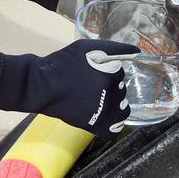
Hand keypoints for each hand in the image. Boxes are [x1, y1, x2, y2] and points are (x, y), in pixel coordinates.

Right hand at [0, 40, 138, 137]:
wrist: (42, 85)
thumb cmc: (63, 64)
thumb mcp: (88, 48)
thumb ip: (115, 48)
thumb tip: (137, 50)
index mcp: (111, 75)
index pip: (119, 73)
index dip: (106, 71)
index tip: (92, 72)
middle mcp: (111, 95)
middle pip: (120, 89)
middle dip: (109, 86)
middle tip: (90, 85)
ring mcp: (104, 113)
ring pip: (122, 109)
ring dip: (113, 104)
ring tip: (94, 99)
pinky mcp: (95, 126)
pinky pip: (115, 129)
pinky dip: (111, 124)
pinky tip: (101, 115)